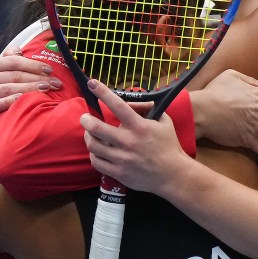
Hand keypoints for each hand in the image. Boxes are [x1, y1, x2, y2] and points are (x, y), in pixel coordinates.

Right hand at [0, 47, 62, 134]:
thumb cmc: (0, 94)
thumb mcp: (4, 74)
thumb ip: (11, 60)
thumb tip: (19, 49)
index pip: (14, 61)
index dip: (33, 65)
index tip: (50, 70)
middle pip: (14, 76)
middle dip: (37, 78)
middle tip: (55, 83)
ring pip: (9, 89)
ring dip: (30, 89)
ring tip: (47, 90)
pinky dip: (10, 102)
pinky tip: (23, 101)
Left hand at [82, 79, 188, 193]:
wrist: (172, 175)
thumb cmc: (168, 145)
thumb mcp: (163, 121)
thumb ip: (147, 109)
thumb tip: (130, 102)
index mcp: (139, 126)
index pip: (117, 105)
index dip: (102, 92)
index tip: (91, 84)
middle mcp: (128, 141)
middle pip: (97, 128)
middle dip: (86, 120)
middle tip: (85, 117)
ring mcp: (122, 159)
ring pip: (93, 146)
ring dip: (88, 137)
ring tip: (89, 133)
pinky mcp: (118, 173)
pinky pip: (96, 162)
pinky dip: (94, 154)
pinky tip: (97, 151)